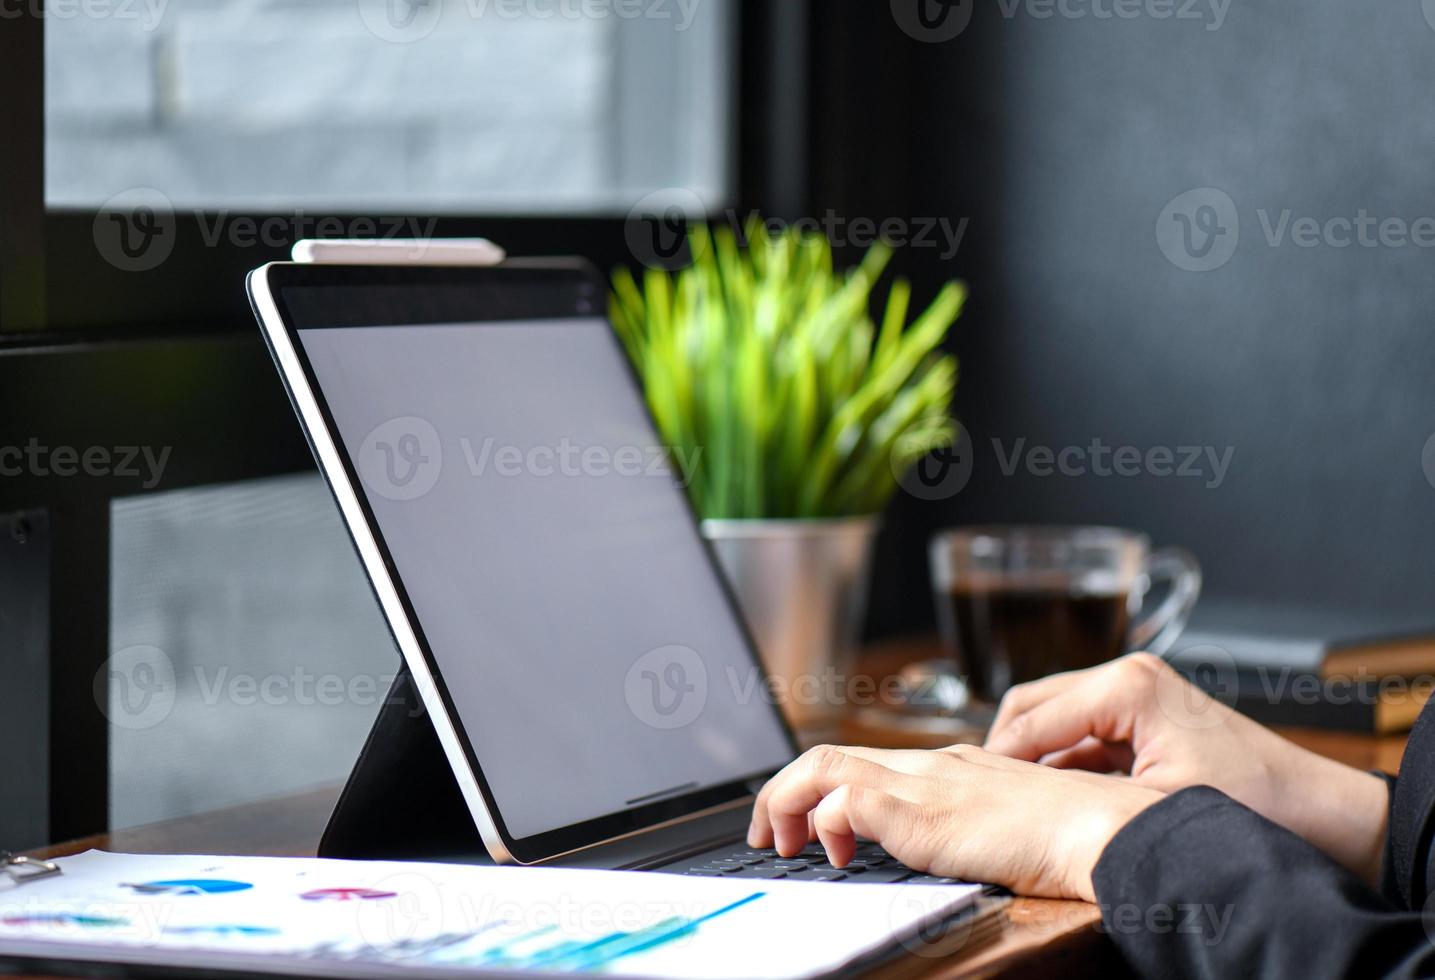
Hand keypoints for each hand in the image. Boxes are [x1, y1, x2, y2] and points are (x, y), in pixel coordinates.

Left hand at [747, 743, 1163, 900]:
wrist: (1107, 829)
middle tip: (771, 834)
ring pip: (824, 766)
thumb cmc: (1076, 837)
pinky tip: (834, 855)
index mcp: (951, 767)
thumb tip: (952, 847)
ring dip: (787, 801)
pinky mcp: (924, 811)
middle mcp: (932, 765)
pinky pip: (848, 799)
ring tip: (781, 843)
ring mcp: (926, 782)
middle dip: (783, 791)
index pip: (867, 759)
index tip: (803, 821)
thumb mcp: (1012, 827)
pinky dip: (825, 821)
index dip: (820, 785)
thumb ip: (976, 828)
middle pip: (830, 754)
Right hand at [984, 653, 1389, 883]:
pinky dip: (1061, 760)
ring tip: (1013, 798)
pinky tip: (1054, 796)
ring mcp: (1136, 690)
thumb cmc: (1253, 803)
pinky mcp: (1144, 713)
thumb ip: (1075, 791)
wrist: (1319, 812)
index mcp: (1126, 684)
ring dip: (1032, 755)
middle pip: (1032, 704)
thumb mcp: (1151, 804)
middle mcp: (1127, 675)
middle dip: (1005, 749)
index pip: (1032, 717)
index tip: (971, 793)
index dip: (998, 759)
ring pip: (1052, 716)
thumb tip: (1016, 797)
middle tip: (984, 793)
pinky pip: (1081, 732)